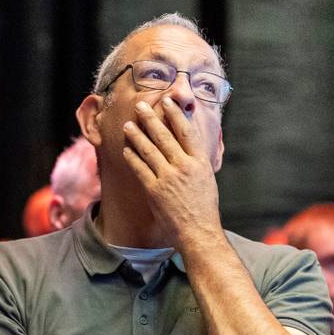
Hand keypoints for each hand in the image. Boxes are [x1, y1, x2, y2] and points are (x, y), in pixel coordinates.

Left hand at [122, 98, 221, 246]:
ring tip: (128, 124)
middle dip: (150, 118)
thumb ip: (197, 162)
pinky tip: (126, 149)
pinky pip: (140, 168)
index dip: (175, 114)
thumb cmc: (205, 209)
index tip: (167, 101)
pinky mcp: (154, 190)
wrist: (199, 233)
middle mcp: (183, 166)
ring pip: (148, 149)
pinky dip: (132, 157)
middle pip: (164, 136)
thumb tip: (191, 148)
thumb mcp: (207, 180)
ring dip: (136, 135)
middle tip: (140, 105)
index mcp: (199, 162)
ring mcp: (168, 178)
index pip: (186, 131)